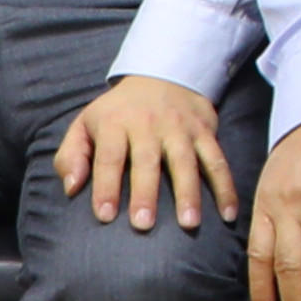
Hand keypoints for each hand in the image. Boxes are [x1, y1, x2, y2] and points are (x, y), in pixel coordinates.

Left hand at [57, 77, 229, 228]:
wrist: (163, 75)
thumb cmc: (118, 112)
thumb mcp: (85, 124)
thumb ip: (72, 155)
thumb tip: (71, 188)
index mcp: (115, 123)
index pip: (109, 157)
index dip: (105, 186)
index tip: (105, 216)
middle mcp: (148, 124)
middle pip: (147, 161)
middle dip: (146, 193)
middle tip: (143, 225)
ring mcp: (180, 128)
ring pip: (186, 162)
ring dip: (189, 193)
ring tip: (189, 224)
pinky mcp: (205, 131)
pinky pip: (217, 160)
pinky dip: (225, 186)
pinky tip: (228, 213)